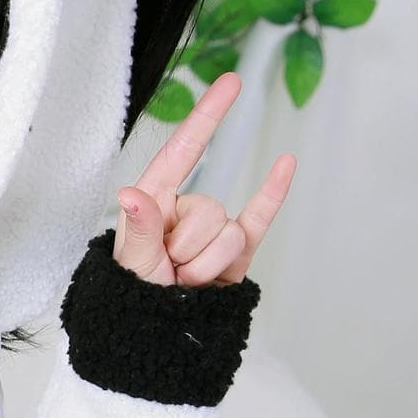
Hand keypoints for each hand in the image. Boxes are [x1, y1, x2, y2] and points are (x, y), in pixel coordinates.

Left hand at [114, 72, 295, 284]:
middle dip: (190, 249)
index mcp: (154, 200)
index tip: (231, 80)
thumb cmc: (132, 296)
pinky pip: (260, 218)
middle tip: (168, 272)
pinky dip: (273, 192)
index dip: (208, 114)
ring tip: (184, 283)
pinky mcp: (238, 251)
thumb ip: (141, 228)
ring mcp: (213, 230)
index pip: (183, 148)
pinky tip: (286, 163)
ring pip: (231, 231)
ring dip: (208, 265)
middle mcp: (185, 209)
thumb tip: (131, 195)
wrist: (156, 337)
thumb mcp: (132, 264)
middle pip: (210, 208)